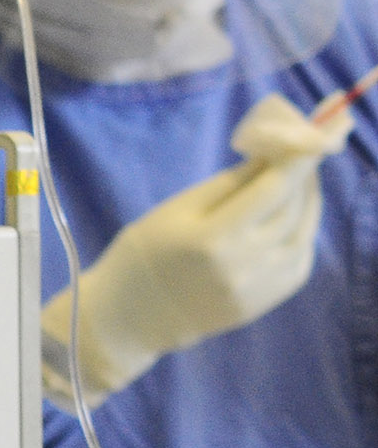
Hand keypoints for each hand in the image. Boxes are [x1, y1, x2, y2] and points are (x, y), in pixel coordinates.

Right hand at [41, 94, 344, 402]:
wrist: (129, 318)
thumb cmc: (142, 254)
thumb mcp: (175, 210)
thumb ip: (228, 183)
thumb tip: (273, 153)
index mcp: (212, 239)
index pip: (273, 187)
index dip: (300, 155)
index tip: (318, 128)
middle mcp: (244, 265)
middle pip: (292, 207)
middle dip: (303, 173)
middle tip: (304, 146)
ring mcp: (259, 288)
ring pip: (304, 231)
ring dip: (307, 199)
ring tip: (299, 179)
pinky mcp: (266, 302)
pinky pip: (300, 257)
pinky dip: (302, 230)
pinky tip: (290, 216)